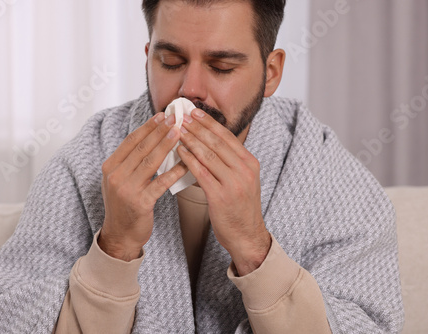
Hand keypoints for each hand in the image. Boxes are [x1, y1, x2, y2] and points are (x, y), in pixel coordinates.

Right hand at [99, 113, 187, 260]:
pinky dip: (174, 172)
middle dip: (160, 131)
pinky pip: (161, 183)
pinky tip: (185, 163)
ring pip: (151, 162)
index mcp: (110, 167)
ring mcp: (127, 189)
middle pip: (142, 148)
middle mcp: (116, 176)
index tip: (162, 115)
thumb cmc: (124, 205)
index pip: (131, 141)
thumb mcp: (120, 180)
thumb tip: (151, 137)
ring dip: (167, 146)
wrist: (120, 234)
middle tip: (175, 119)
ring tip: (180, 134)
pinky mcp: (140, 203)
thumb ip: (130, 161)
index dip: (148, 127)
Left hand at [177, 109, 270, 275]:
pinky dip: (189, 160)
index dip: (209, 123)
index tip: (195, 112)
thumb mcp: (243, 180)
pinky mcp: (220, 196)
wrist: (247, 235)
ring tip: (177, 130)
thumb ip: (231, 162)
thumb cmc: (240, 207)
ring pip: (208, 155)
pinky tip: (179, 151)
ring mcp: (233, 183)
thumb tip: (209, 142)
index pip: (227, 136)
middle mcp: (244, 170)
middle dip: (197, 127)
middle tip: (182, 116)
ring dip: (191, 140)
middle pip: (217, 142)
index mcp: (250, 163)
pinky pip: (201, 173)